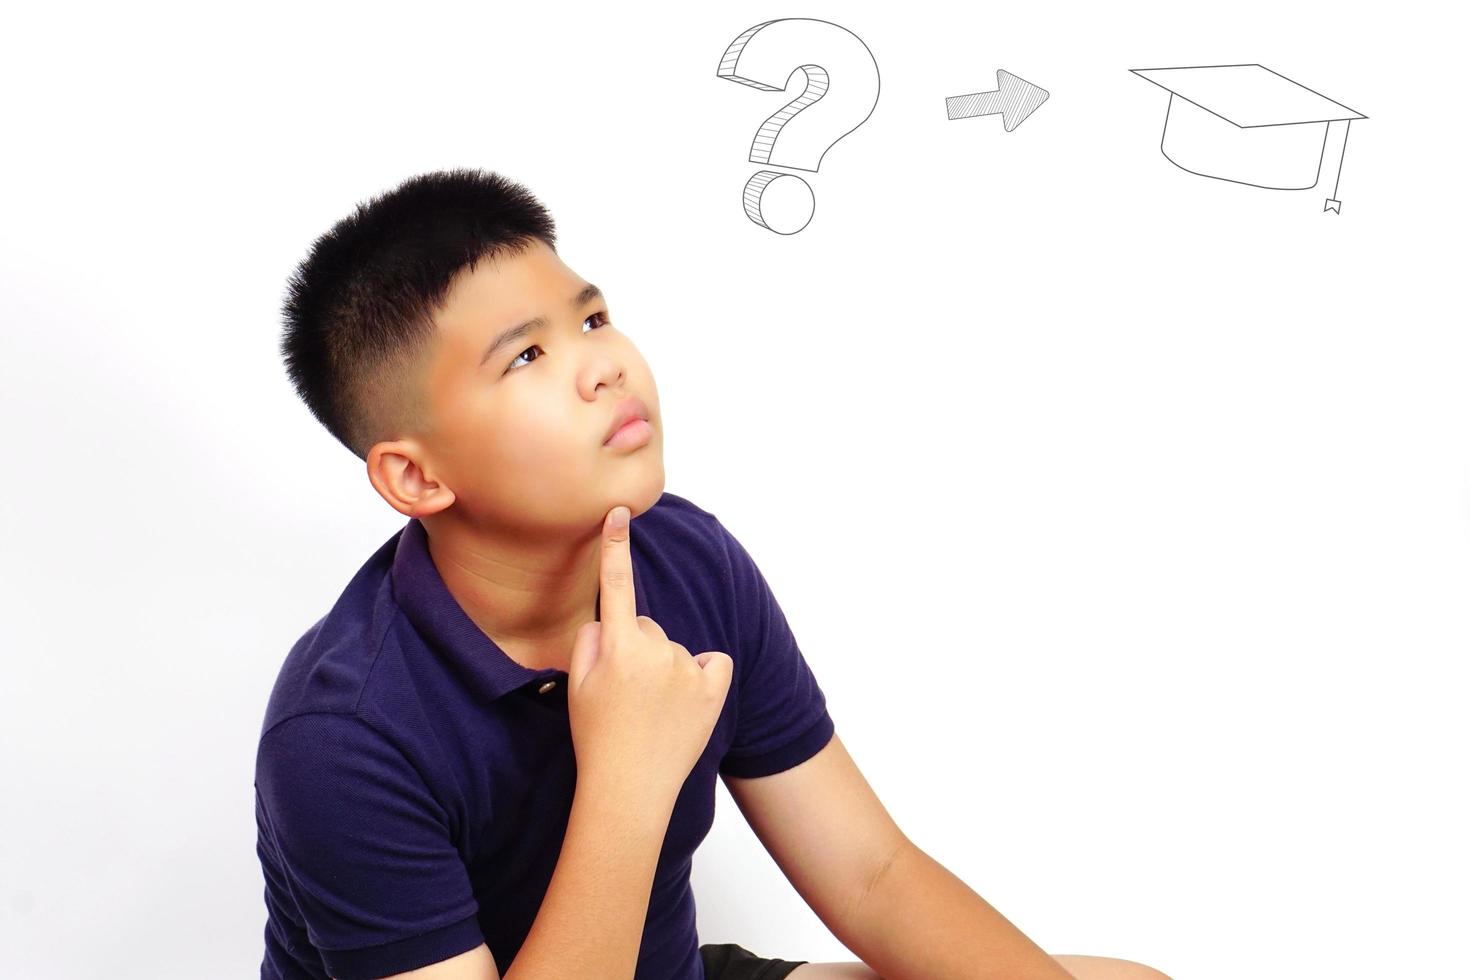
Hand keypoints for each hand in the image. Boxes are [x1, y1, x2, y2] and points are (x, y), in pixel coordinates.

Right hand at [566, 505, 733, 808]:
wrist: (630, 790)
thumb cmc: (597, 738)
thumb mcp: (576, 687)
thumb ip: (589, 642)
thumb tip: (609, 622)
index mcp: (618, 646)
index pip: (615, 585)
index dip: (615, 546)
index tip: (618, 512)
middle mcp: (657, 650)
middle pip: (646, 626)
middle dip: (636, 649)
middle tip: (624, 695)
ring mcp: (689, 669)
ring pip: (675, 649)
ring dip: (666, 669)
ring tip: (652, 711)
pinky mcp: (715, 688)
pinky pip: (712, 662)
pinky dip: (703, 676)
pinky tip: (686, 704)